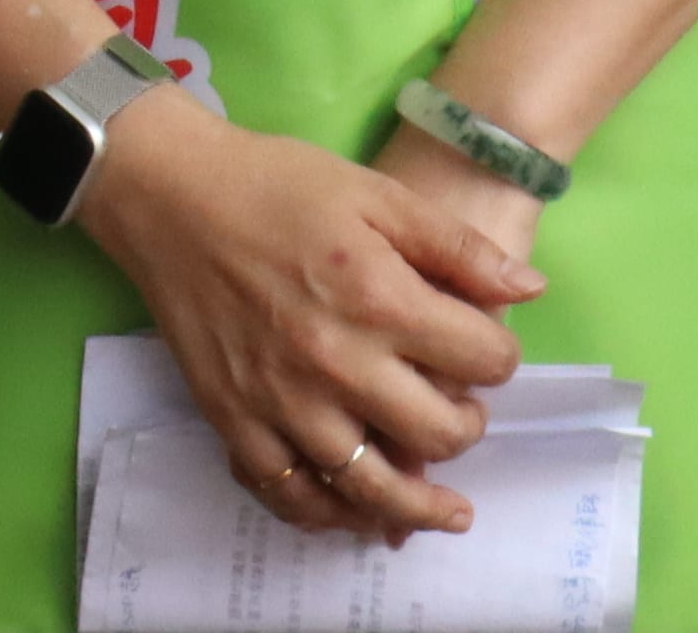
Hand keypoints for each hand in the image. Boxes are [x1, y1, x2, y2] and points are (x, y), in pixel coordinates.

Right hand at [73, 93, 533, 545]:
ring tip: (445, 510)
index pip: (484, 360)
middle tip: (457, 407)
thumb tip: (530, 292)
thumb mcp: (374, 192)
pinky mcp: (234, 418)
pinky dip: (329, 513)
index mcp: (378, 298)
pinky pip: (290, 493)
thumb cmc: (274, 184)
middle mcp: (336, 361)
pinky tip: (354, 510)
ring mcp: (281, 399)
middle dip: (467, 424)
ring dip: (418, 504)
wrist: (167, 191)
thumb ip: (456, 245)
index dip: (498, 355)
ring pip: (371, 486)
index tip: (483, 348)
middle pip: (440, 434)